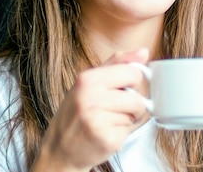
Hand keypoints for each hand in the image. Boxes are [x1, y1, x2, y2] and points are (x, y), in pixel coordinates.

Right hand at [32, 48, 149, 171]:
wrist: (58, 150)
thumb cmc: (76, 114)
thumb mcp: (90, 82)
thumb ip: (118, 64)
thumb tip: (144, 52)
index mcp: (88, 78)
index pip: (133, 73)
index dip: (133, 83)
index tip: (124, 89)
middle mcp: (91, 97)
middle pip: (138, 98)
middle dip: (132, 106)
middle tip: (114, 109)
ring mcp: (98, 120)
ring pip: (135, 116)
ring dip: (127, 120)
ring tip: (108, 122)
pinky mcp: (106, 139)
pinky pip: (129, 132)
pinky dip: (121, 135)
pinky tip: (105, 134)